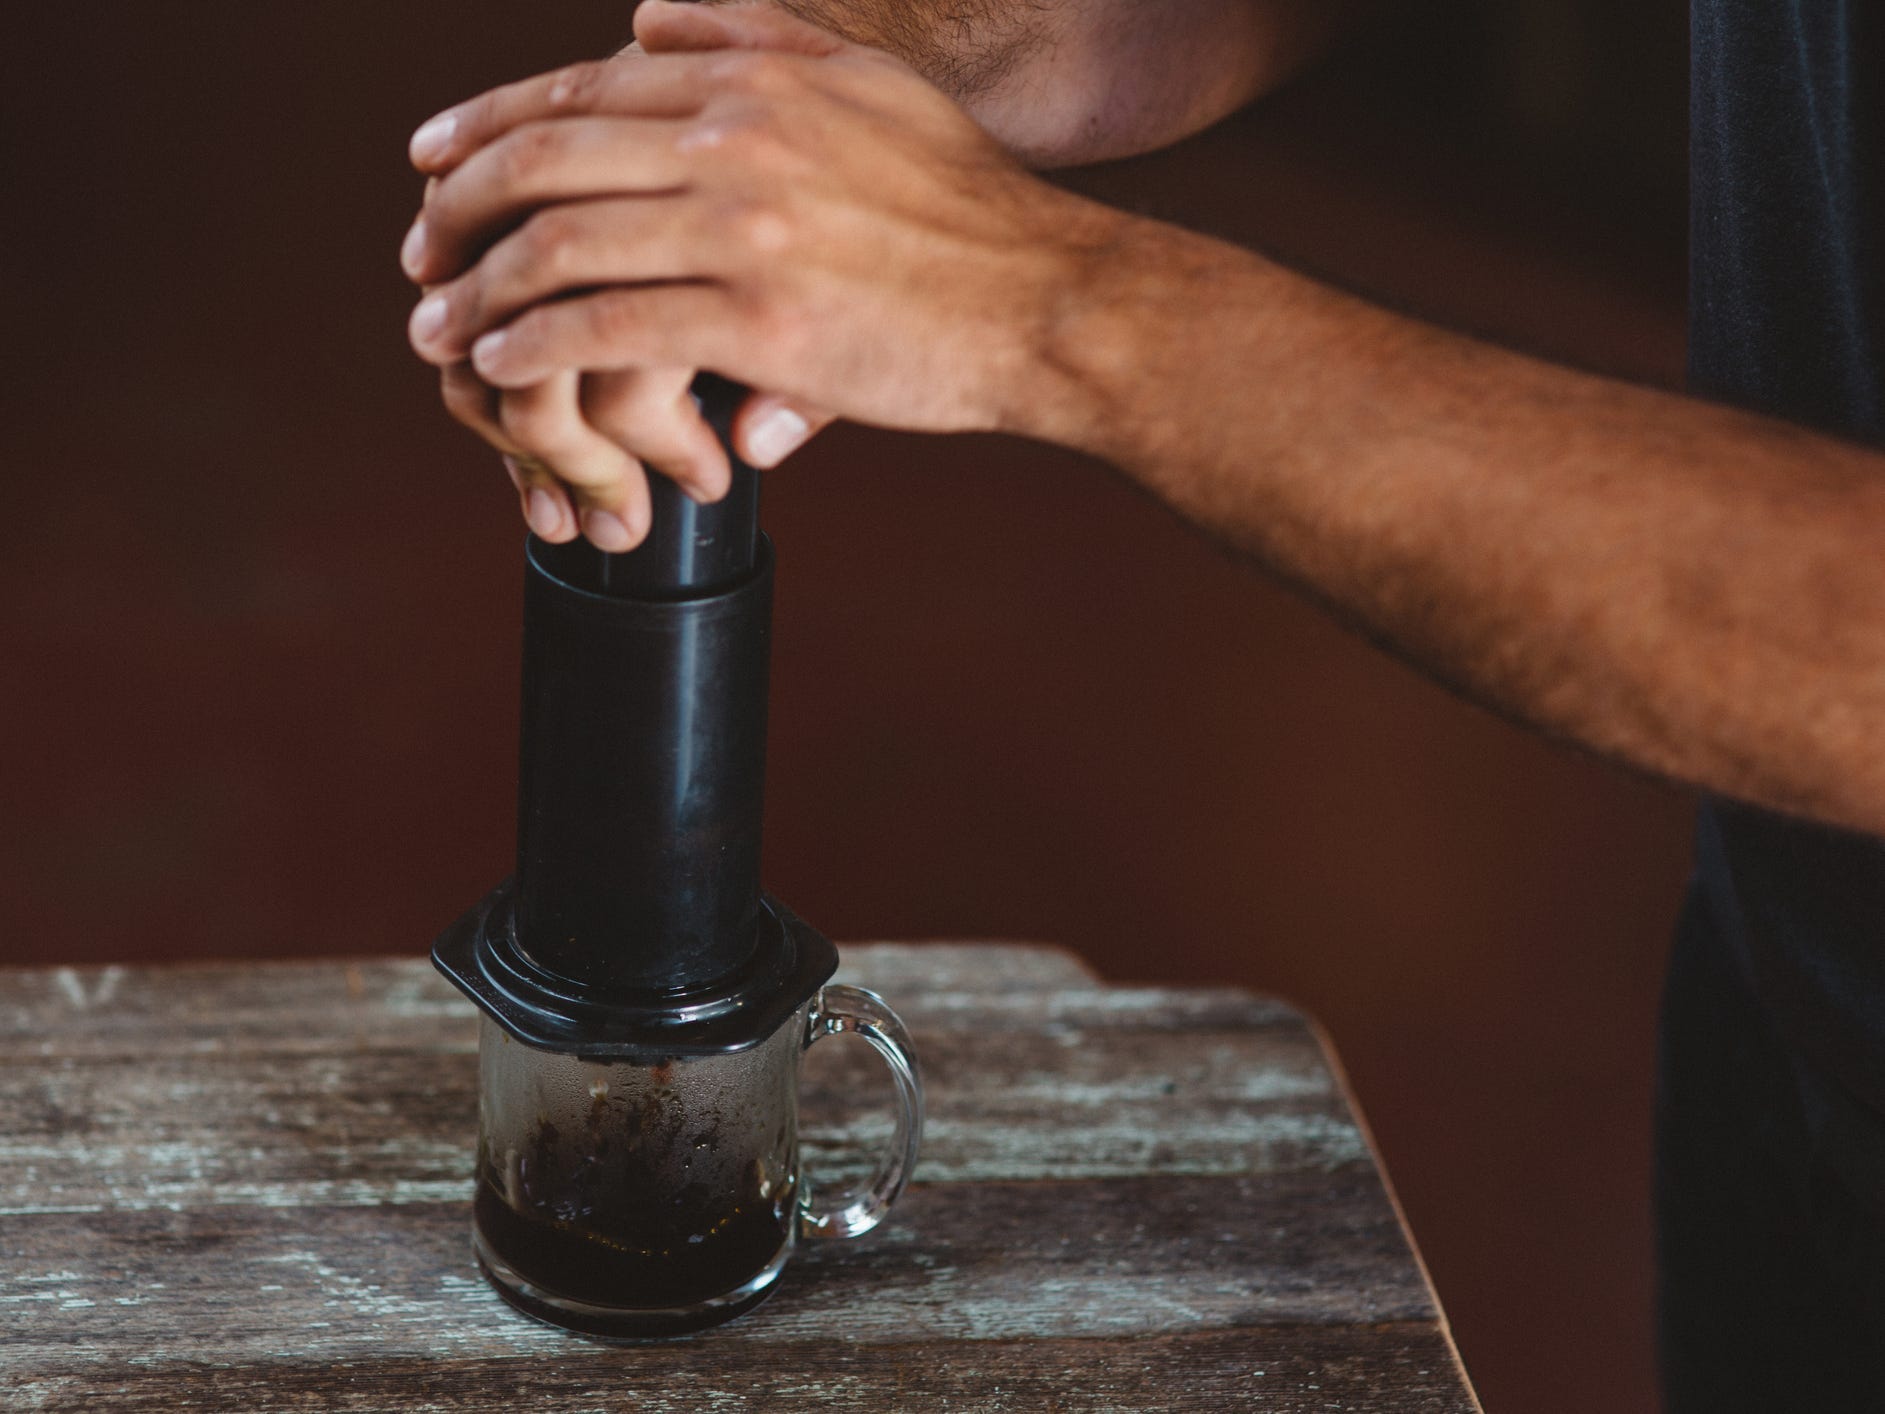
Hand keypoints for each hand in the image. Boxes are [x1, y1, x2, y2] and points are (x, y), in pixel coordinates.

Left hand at [401, 0, 1126, 539]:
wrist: (1045, 300)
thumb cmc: (964, 208)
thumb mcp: (868, 85)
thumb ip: (757, 38)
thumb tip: (651, 18)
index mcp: (753, 83)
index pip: (581, 89)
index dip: (487, 123)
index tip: (428, 161)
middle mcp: (736, 139)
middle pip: (548, 157)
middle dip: (458, 206)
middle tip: (415, 252)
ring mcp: (744, 227)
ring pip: (563, 244)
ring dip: (478, 288)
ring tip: (436, 325)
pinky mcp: (758, 319)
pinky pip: (608, 324)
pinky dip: (535, 344)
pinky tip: (497, 366)